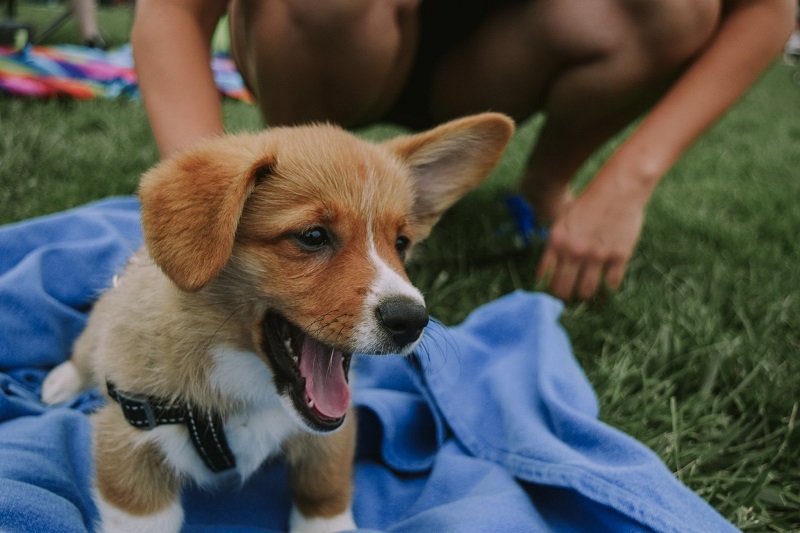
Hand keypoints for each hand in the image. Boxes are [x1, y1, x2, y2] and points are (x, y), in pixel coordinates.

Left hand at [535, 176, 645, 300]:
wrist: (618, 189)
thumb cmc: (589, 202)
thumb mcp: (562, 220)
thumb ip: (554, 246)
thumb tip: (546, 273)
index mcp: (557, 242)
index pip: (546, 277)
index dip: (549, 287)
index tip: (553, 290)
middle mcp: (574, 251)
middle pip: (564, 290)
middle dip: (565, 295)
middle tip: (569, 295)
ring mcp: (597, 256)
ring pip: (586, 291)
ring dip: (585, 293)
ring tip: (586, 290)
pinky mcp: (618, 256)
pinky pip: (610, 283)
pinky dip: (607, 285)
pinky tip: (606, 279)